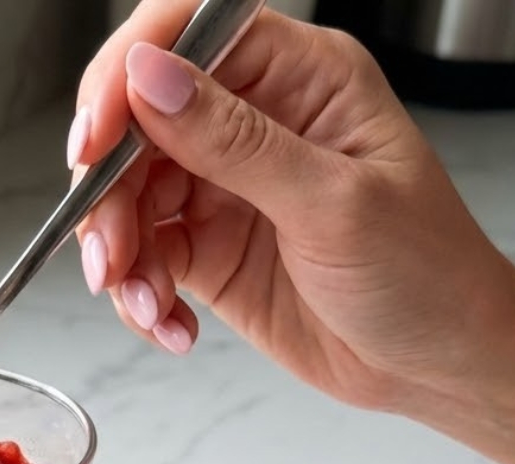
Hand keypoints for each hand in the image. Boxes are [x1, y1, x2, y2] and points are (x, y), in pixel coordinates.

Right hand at [69, 3, 514, 463]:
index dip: (126, 77)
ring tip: (148, 305)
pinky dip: (142, 298)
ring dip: (121, 257)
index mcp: (299, 79)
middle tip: (110, 256)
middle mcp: (254, 125)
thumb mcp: (332, 202)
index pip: (189, 38)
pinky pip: (145, 262)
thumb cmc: (422, 272)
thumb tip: (151, 76)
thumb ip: (234, 140)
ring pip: (129, 200)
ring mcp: (224, 190)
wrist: (432, 363)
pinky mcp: (207, 252)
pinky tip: (172, 326)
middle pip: (138, 127)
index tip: (94, 141)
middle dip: (110, 195)